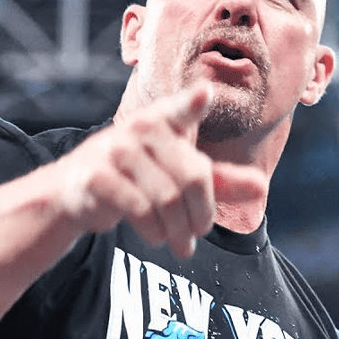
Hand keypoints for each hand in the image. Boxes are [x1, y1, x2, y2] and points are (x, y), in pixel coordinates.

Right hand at [51, 82, 265, 257]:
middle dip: (201, 215)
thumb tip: (261, 189)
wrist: (76, 190)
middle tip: (199, 234)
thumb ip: (220, 181)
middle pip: (192, 177)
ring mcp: (115, 150)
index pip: (182, 110)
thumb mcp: (179, 174)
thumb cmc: (138, 177)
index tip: (204, 94)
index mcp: (164, 120)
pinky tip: (157, 237)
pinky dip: (154, 231)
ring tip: (181, 244)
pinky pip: (138, 209)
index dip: (192, 103)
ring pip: (166, 199)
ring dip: (178, 230)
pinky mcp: (96, 176)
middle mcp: (140, 128)